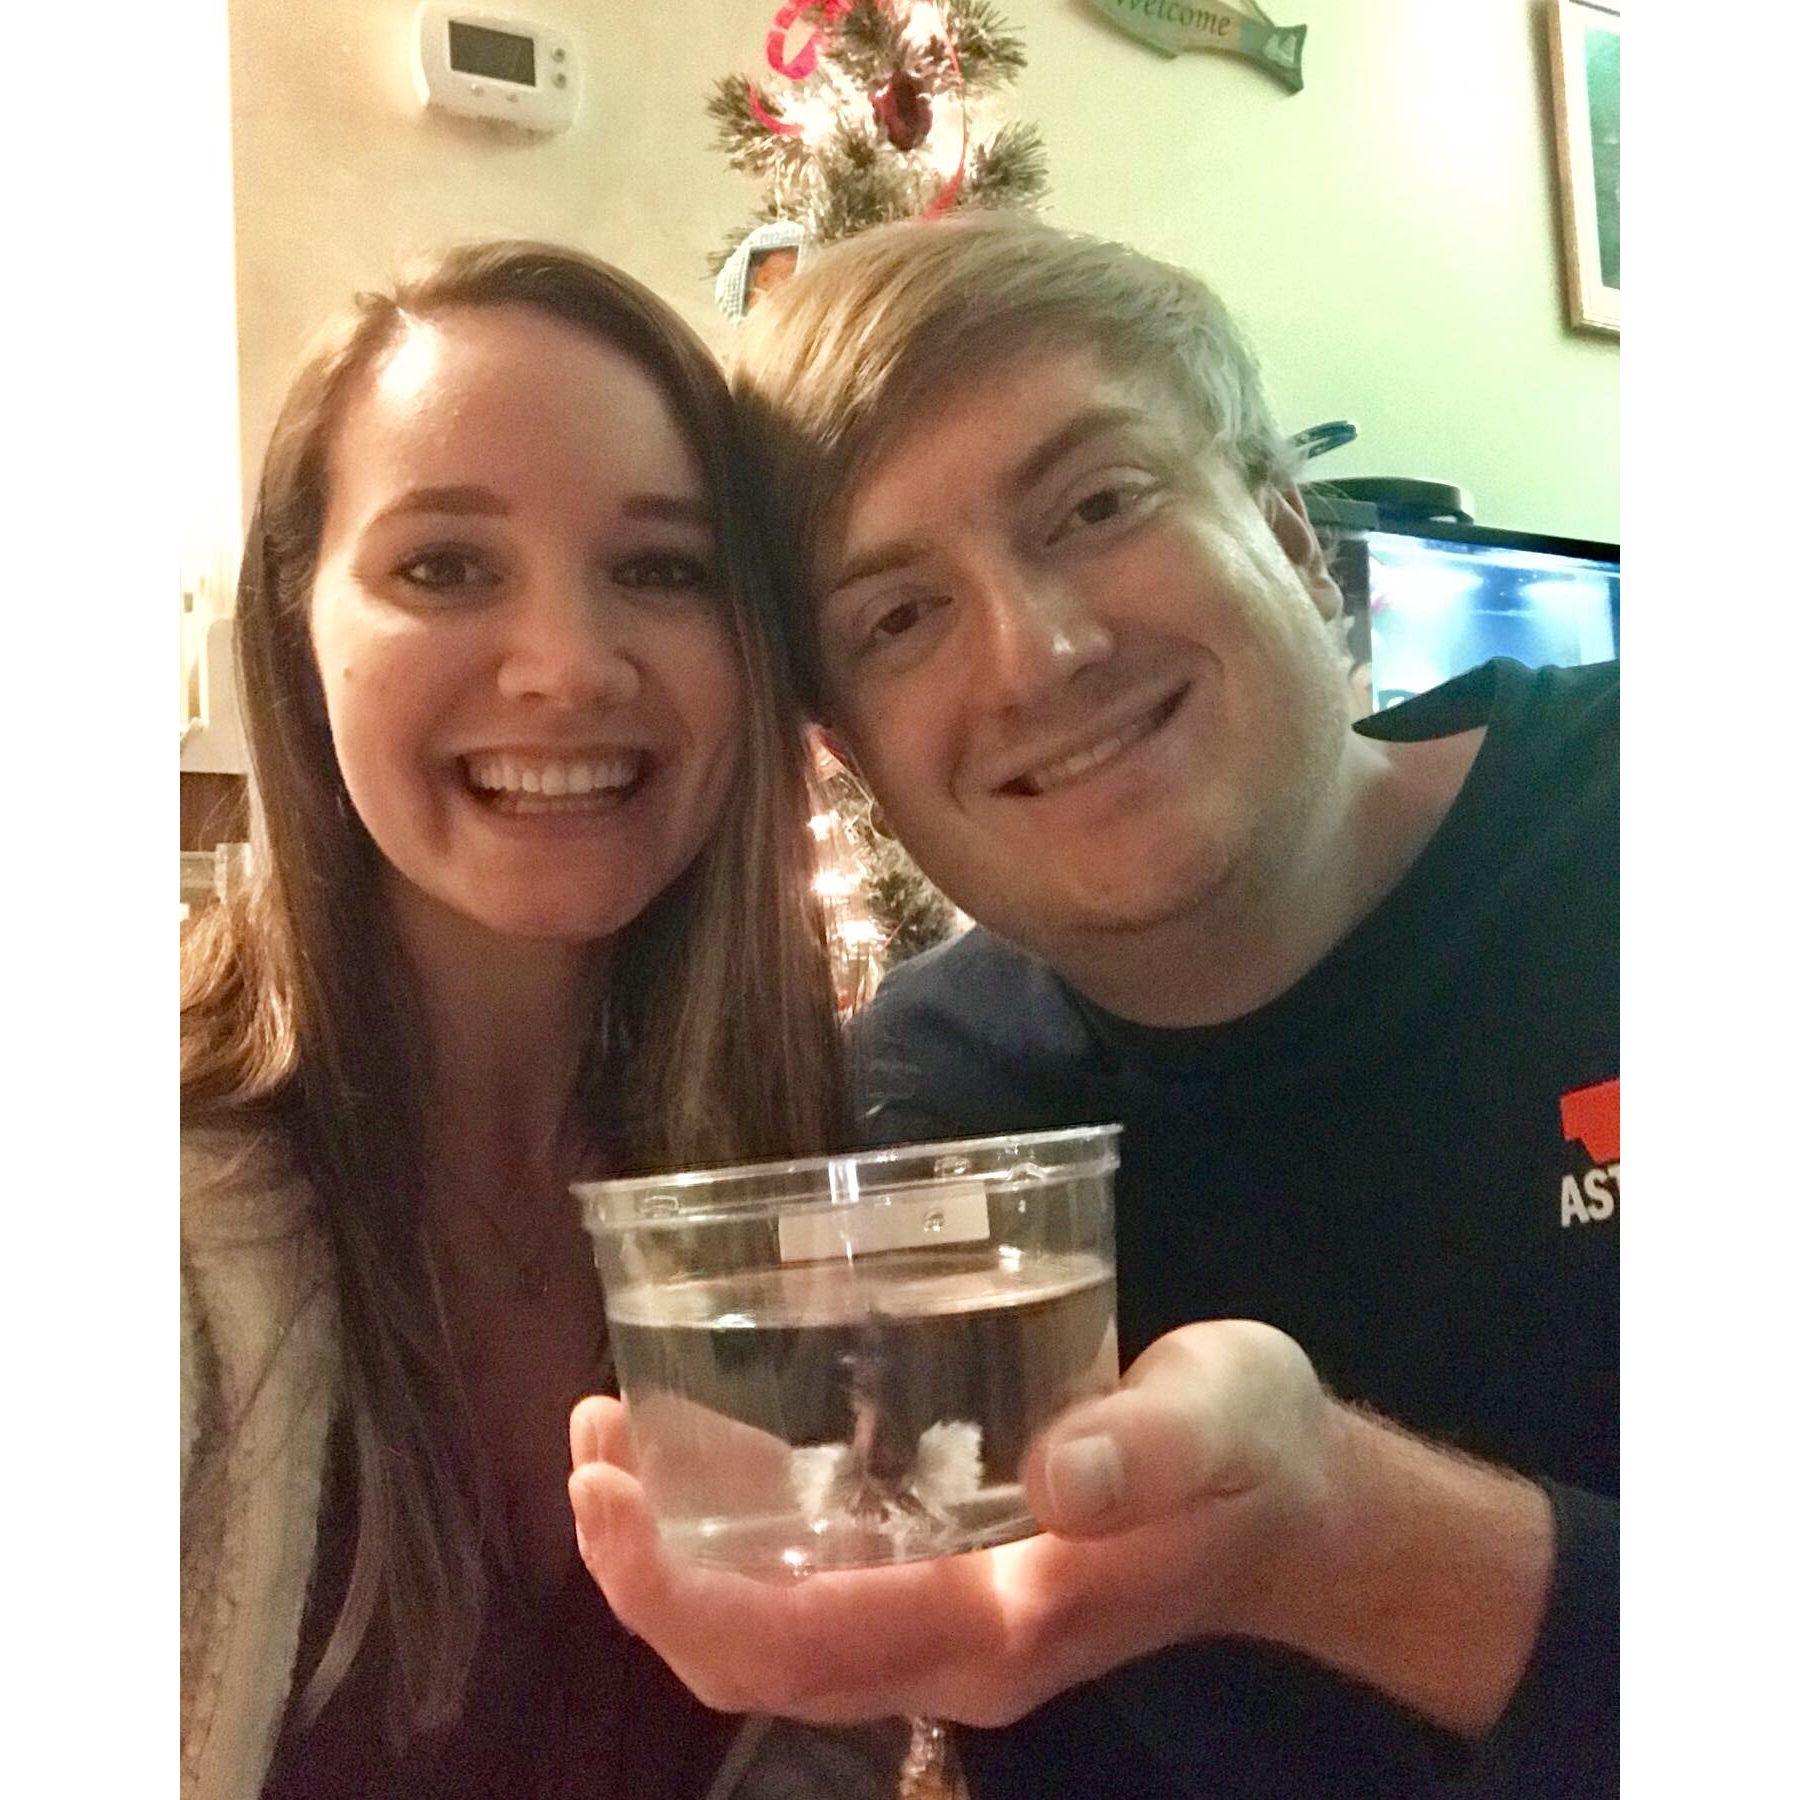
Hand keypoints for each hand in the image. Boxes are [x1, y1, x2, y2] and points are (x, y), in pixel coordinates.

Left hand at [567, 1319, 1344, 1727]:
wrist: (1293, 1504)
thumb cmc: (1256, 1452)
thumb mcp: (1221, 1420)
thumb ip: (1142, 1449)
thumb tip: (1048, 1474)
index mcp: (1005, 1627)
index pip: (804, 1646)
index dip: (684, 1592)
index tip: (610, 1497)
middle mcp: (954, 1649)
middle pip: (759, 1660)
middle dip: (649, 1577)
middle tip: (589, 1453)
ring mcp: (944, 1623)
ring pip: (772, 1630)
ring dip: (674, 1556)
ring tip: (606, 1439)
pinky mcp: (946, 1579)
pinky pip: (812, 1581)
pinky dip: (735, 1528)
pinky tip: (699, 1443)